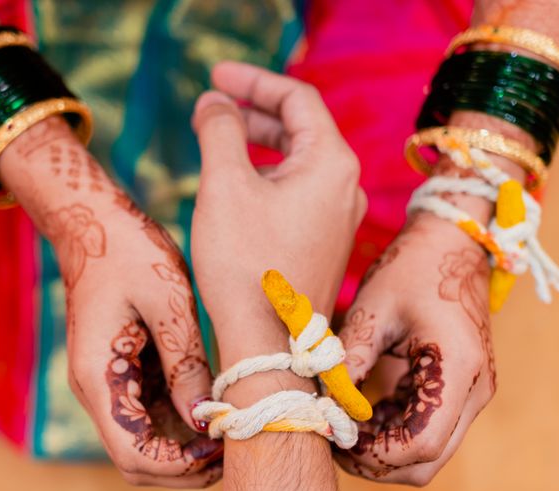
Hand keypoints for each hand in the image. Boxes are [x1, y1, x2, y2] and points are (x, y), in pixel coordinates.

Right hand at [0, 120, 220, 487]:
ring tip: (233, 429)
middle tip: (235, 447)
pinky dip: (182, 423)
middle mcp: (97, 390)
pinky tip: (218, 406)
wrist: (94, 222)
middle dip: (187, 467)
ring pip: (147, 442)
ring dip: (187, 448)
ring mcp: (110, 383)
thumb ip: (183, 362)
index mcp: (98, 376)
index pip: (133, 454)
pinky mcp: (125, 372)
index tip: (221, 449)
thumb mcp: (166, 301)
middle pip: (139, 459)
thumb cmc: (128, 251)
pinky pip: (152, 414)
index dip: (178, 468)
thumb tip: (204, 418)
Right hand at [190, 62, 365, 376]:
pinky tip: (237, 188)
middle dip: (254, 111)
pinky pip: (300, 194)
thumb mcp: (225, 186)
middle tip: (211, 104)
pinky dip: (268, 178)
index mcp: (332, 163)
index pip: (297, 98)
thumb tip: (215, 103)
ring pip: (299, 163)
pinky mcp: (327, 244)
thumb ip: (220, 130)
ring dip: (259, 145)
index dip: (252, 80)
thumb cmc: (246, 266)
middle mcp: (347, 188)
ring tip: (217, 141)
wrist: (268, 345)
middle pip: (301, 128)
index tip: (214, 77)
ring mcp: (340, 219)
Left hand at [335, 212, 495, 485]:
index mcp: (457, 367)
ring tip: (342, 425)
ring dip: (382, 450)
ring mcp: (469, 395)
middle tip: (334, 440)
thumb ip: (349, 358)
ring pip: (427, 454)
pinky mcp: (457, 393)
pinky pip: (425, 432)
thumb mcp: (372, 308)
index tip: (337, 437)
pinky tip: (361, 412)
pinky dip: (391, 433)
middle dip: (376, 461)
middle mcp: (473, 390)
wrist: (451, 245)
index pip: (422, 443)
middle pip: (427, 461)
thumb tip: (324, 406)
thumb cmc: (412, 269)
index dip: (375, 453)